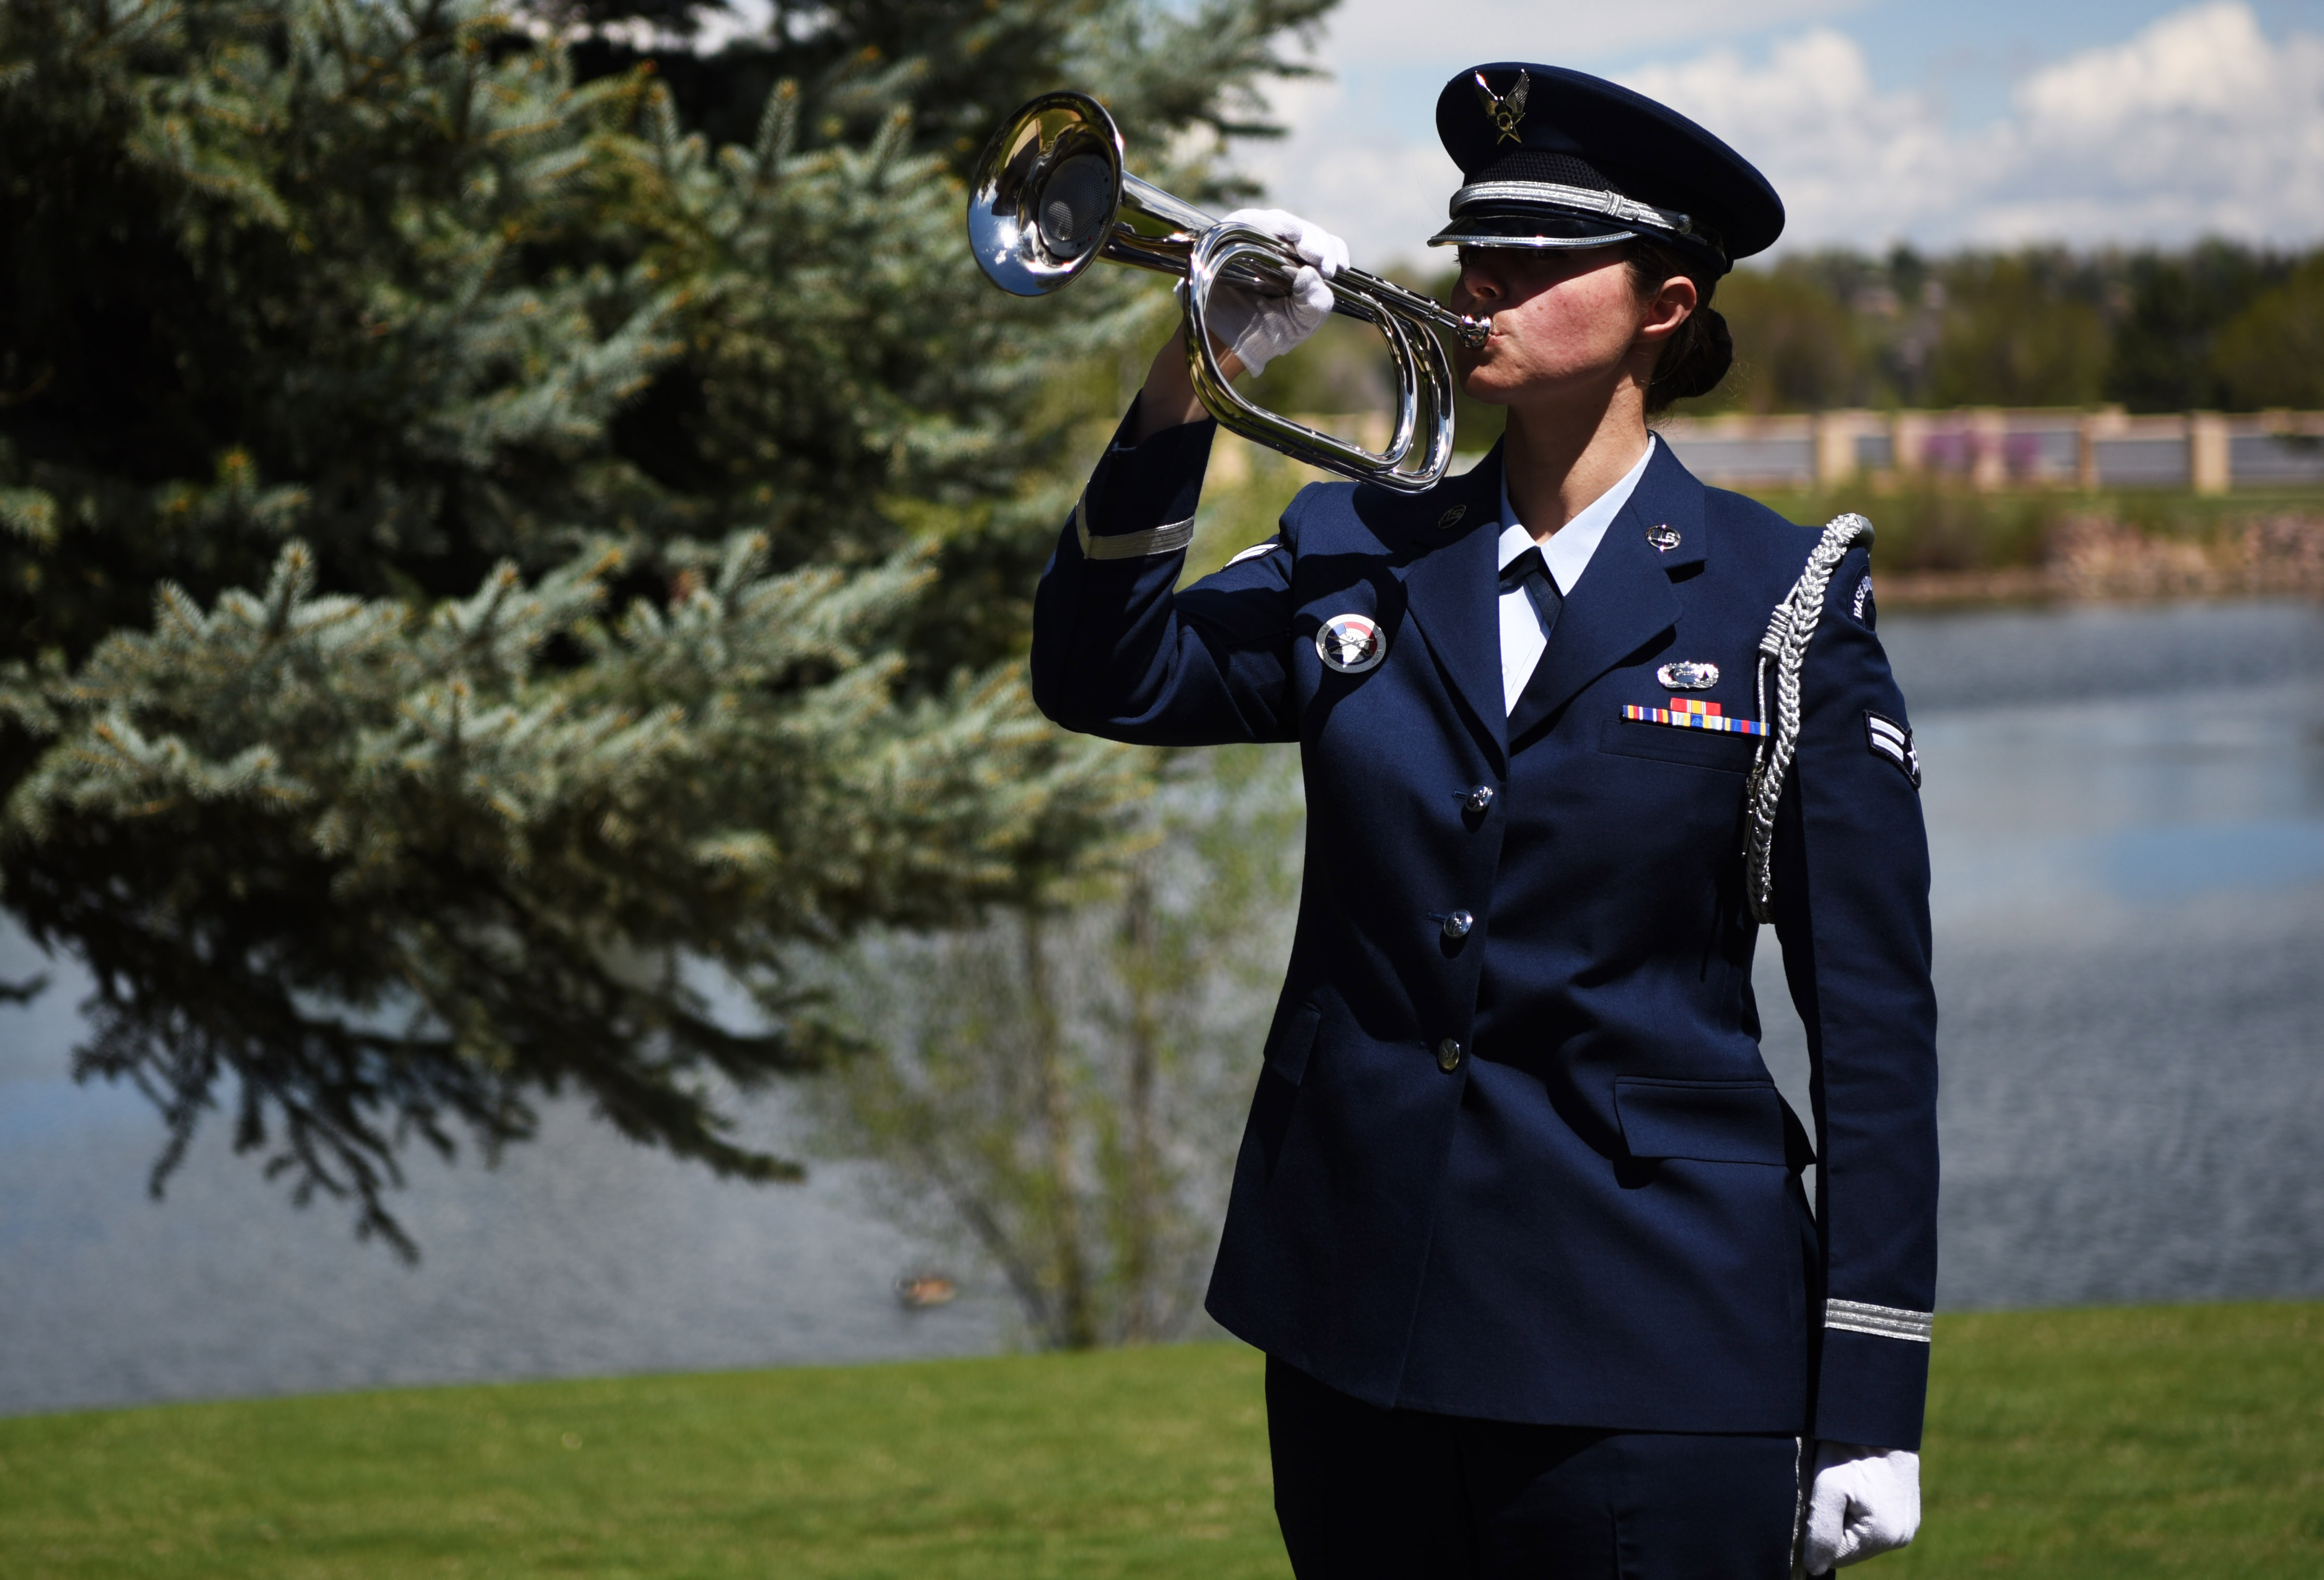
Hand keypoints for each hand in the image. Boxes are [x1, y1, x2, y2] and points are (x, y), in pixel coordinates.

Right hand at [1197, 207, 1347, 376]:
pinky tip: (1287, 234)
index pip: (1323, 244)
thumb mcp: (1302, 323)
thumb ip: (1317, 303)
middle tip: (1323, 264)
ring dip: (1299, 233)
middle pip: (1304, 230)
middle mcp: (1279, 247)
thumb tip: (1311, 273)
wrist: (1225, 342)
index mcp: (1300, 263)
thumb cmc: (1267, 332)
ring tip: (1310, 254)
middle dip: (1319, 244)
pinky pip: (1251, 221)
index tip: (1338, 268)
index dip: (1333, 249)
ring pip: (1281, 222)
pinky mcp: (1230, 235)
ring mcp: (1254, 238)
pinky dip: (1272, 225)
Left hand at [1802, 1441, 1919, 1571]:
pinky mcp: (1907, 1511)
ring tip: (1841, 1485)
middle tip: (1826, 1489)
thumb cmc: (1850, 1448)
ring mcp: (1907, 1524)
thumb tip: (1815, 1568)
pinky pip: (1872, 1522)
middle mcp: (1901, 1536)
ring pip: (1859, 1535)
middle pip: (1849, 1547)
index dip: (1816, 1536)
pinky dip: (1857, 1509)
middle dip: (1831, 1525)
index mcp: (1884, 1536)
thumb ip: (1820, 1531)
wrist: (1877, 1416)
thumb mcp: (1827, 1486)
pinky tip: (1854, 1487)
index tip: (1811, 1504)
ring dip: (1844, 1517)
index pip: (1836, 1556)